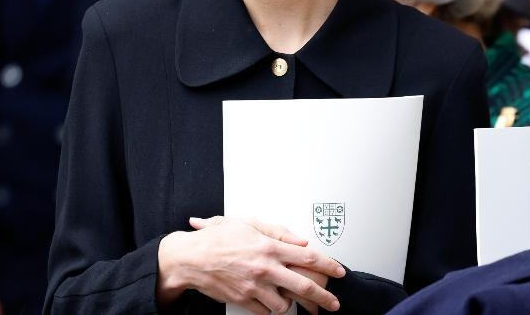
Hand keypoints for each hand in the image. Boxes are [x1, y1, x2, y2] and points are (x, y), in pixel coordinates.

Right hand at [156, 215, 343, 313]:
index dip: (329, 266)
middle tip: (333, 303)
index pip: (309, 257)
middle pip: (306, 286)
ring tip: (286, 298)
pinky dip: (267, 307)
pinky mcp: (244, 300)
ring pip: (285, 304)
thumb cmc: (216, 239)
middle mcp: (265, 268)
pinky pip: (265, 311)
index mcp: (269, 247)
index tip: (339, 272)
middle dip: (325, 298)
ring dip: (288, 303)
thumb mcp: (247, 224)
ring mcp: (255, 286)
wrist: (190, 258)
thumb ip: (277, 232)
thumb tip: (300, 241)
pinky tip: (265, 300)